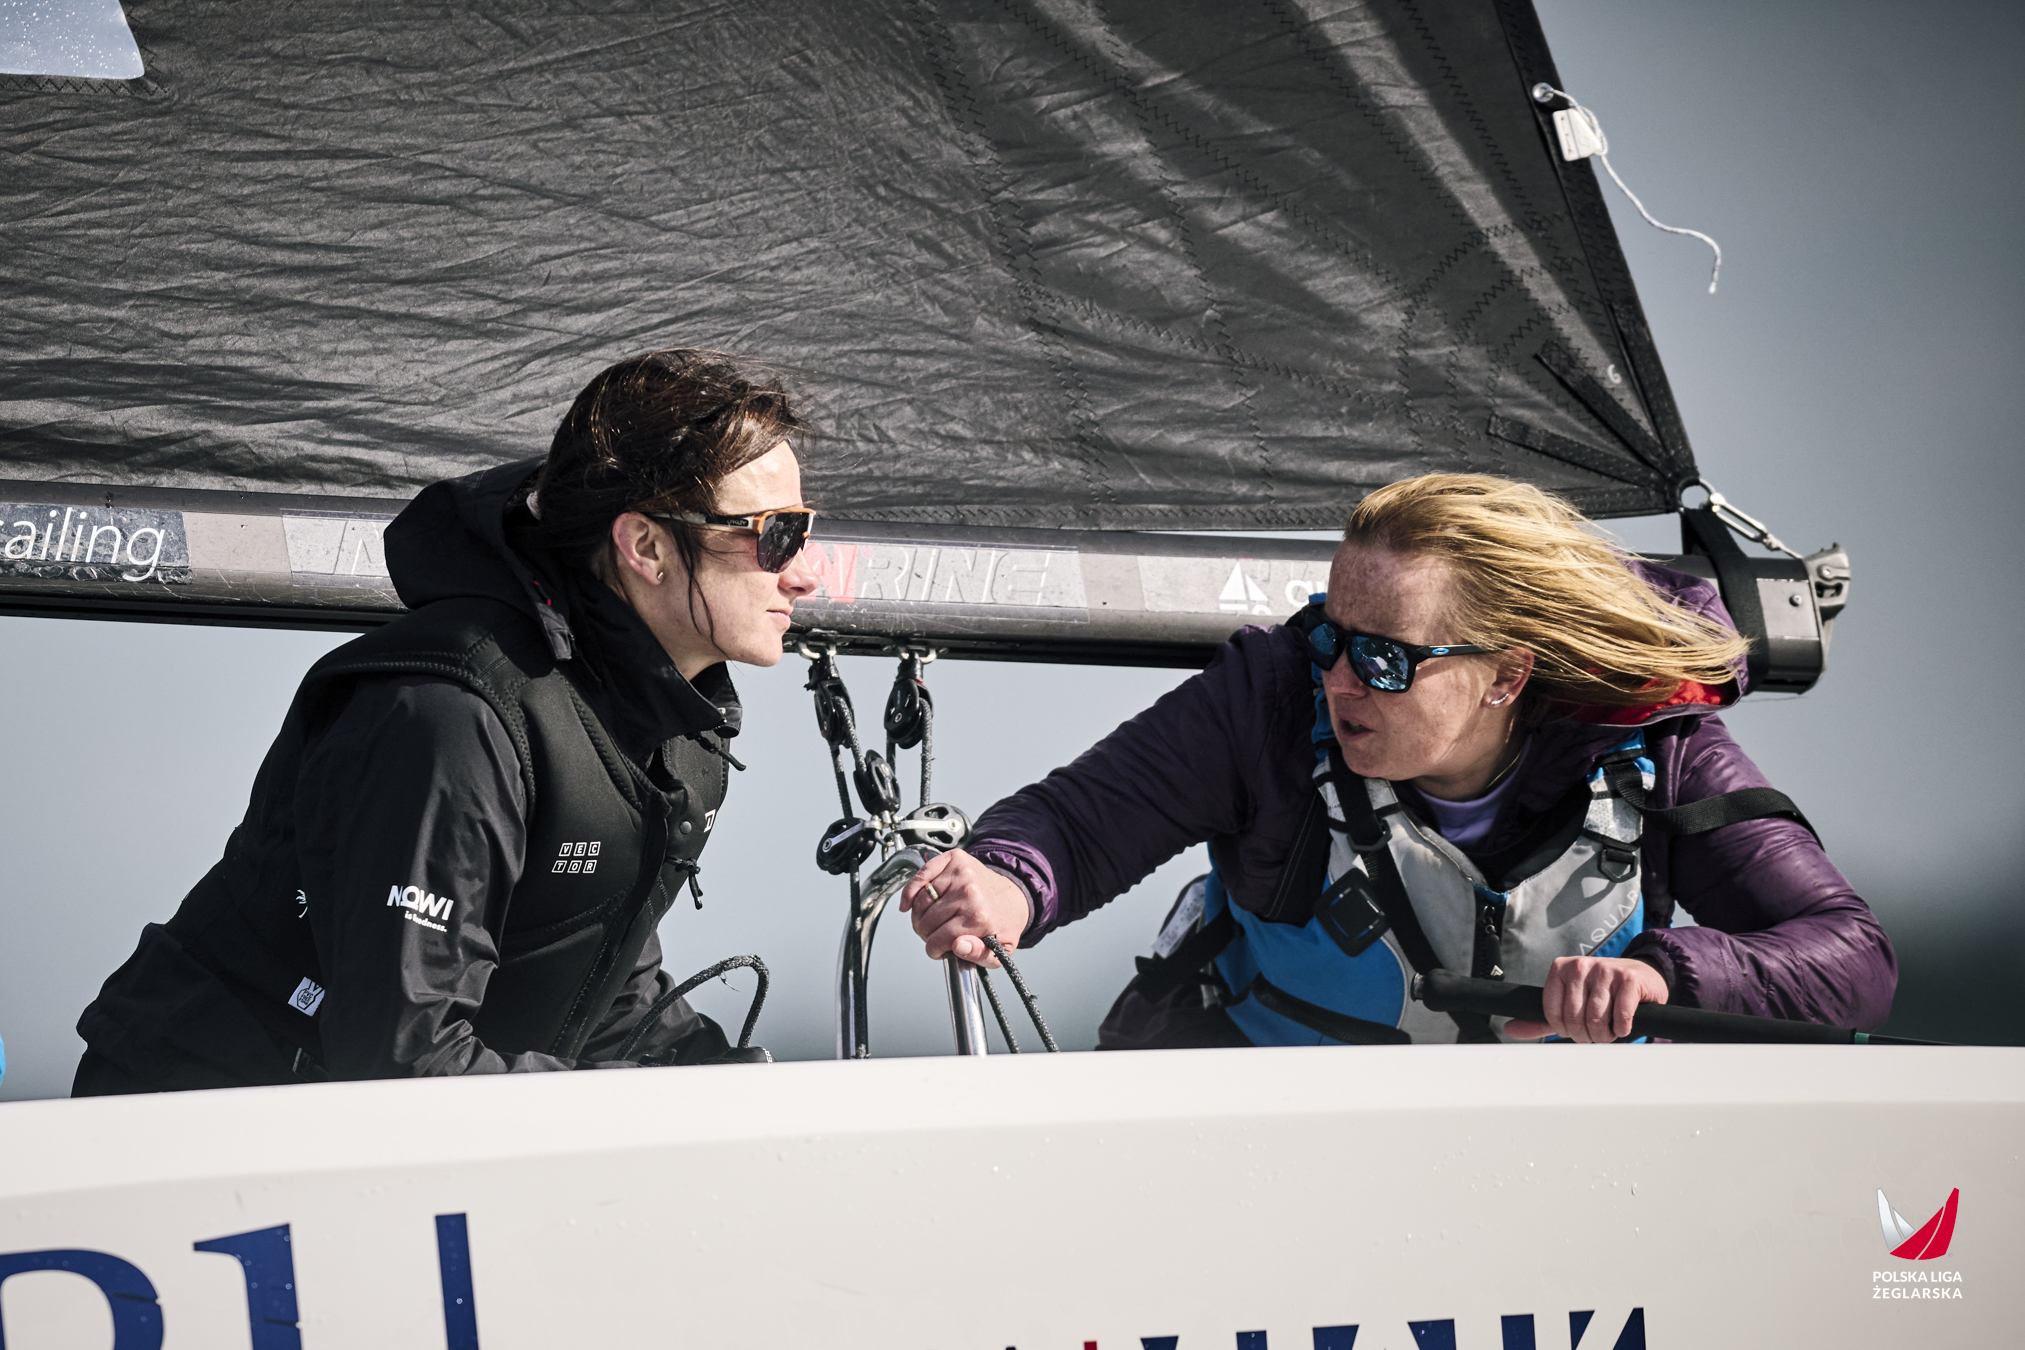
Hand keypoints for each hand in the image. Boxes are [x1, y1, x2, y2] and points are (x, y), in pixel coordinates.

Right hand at [898, 848, 1030, 965]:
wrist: (1014, 897)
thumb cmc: (1003, 924)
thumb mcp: (1000, 950)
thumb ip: (979, 955)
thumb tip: (958, 946)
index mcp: (979, 917)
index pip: (936, 941)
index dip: (935, 951)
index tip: (941, 950)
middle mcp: (969, 892)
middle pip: (925, 923)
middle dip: (928, 934)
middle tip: (938, 934)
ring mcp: (960, 873)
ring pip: (920, 903)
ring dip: (919, 916)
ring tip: (932, 921)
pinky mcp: (954, 859)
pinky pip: (921, 876)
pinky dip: (910, 891)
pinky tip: (909, 903)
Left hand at [1503, 955, 1668, 1042]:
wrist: (1642, 976)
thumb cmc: (1603, 993)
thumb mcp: (1570, 1002)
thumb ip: (1542, 1018)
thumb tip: (1511, 1028)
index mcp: (1560, 969)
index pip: (1552, 1013)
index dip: (1565, 1030)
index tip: (1576, 1029)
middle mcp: (1581, 966)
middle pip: (1574, 1018)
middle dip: (1586, 1035)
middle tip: (1596, 1033)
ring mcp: (1606, 970)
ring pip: (1596, 1019)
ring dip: (1605, 1034)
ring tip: (1610, 1030)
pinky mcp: (1629, 979)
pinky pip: (1621, 1016)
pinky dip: (1622, 1028)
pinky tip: (1623, 1024)